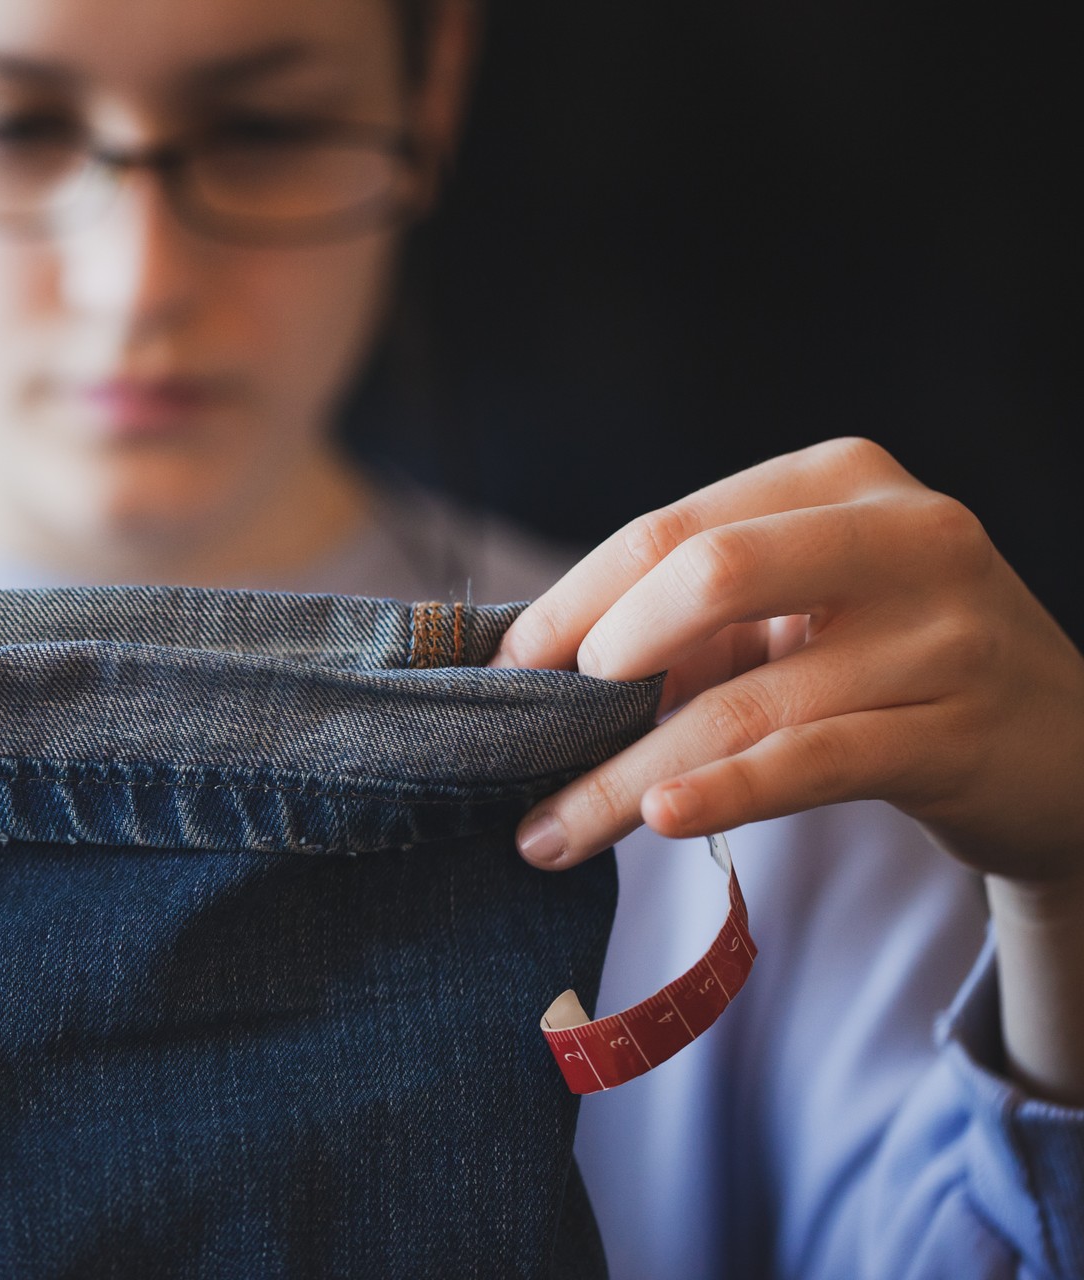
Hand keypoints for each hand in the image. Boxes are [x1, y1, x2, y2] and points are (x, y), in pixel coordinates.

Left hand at [491, 437, 1083, 890]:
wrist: (1063, 747)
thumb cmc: (895, 662)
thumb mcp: (801, 610)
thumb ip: (691, 621)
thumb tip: (536, 673)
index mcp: (840, 480)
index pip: (674, 530)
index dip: (572, 600)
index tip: (502, 667)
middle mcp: (904, 534)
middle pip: (710, 574)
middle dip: (599, 657)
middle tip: (532, 729)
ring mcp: (945, 632)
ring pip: (747, 702)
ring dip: (626, 776)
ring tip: (549, 830)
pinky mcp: (961, 732)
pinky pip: (814, 761)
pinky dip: (724, 792)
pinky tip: (660, 820)